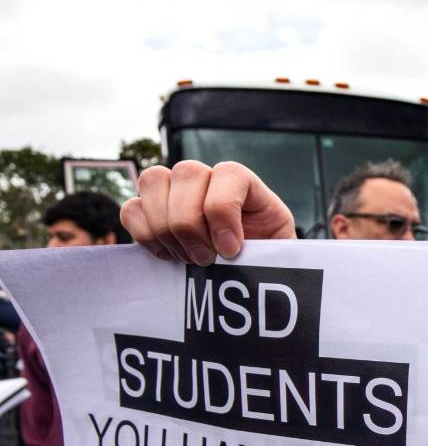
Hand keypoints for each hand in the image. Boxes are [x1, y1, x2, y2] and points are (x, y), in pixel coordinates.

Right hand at [120, 161, 295, 263]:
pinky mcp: (150, 210)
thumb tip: (239, 256)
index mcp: (244, 182)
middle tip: (206, 260)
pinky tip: (168, 256)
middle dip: (191, 223)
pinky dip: (144, 234)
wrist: (246, 273)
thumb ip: (267, 248)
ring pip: (153, 181)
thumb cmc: (266, 261)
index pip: (229, 173)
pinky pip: (131, 208)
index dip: (223, 212)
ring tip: (187, 259)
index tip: (231, 250)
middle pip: (187, 172)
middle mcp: (207, 177)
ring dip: (166, 228)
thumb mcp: (277, 252)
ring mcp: (175, 189)